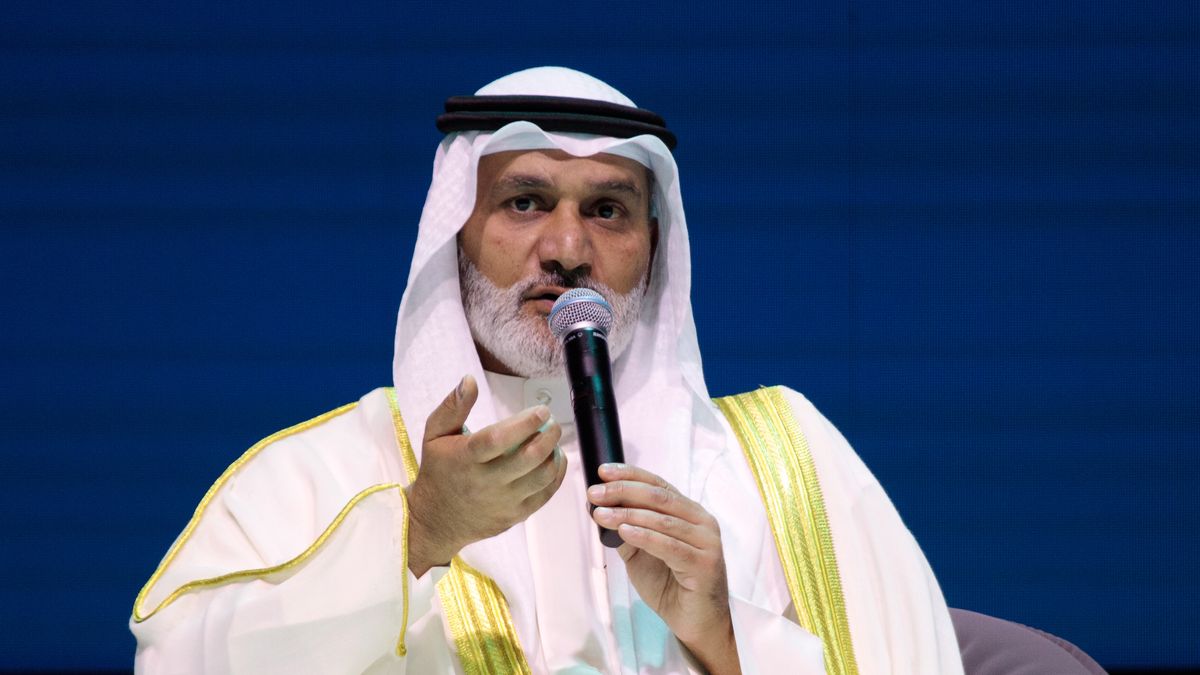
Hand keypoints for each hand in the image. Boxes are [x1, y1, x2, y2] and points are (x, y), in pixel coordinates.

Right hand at [406, 375, 566, 576]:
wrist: (435, 520)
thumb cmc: (438, 470)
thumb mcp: (434, 435)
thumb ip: (453, 406)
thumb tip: (470, 380)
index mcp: (465, 459)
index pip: (498, 439)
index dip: (524, 423)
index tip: (541, 410)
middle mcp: (484, 483)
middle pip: (526, 459)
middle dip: (548, 437)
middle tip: (553, 424)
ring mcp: (501, 503)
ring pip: (540, 478)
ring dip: (554, 455)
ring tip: (553, 441)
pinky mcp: (513, 517)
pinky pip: (544, 496)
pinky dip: (556, 476)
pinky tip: (556, 461)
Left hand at [588, 464, 740, 674]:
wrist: (696, 623)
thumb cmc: (670, 586)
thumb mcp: (641, 554)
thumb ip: (627, 530)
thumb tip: (599, 509)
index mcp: (690, 513)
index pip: (659, 485)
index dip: (630, 475)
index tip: (602, 472)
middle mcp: (702, 522)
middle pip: (660, 497)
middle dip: (623, 491)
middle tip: (595, 493)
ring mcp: (707, 542)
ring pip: (663, 519)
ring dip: (627, 514)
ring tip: (600, 514)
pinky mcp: (705, 564)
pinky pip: (670, 546)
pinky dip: (644, 536)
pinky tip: (624, 530)